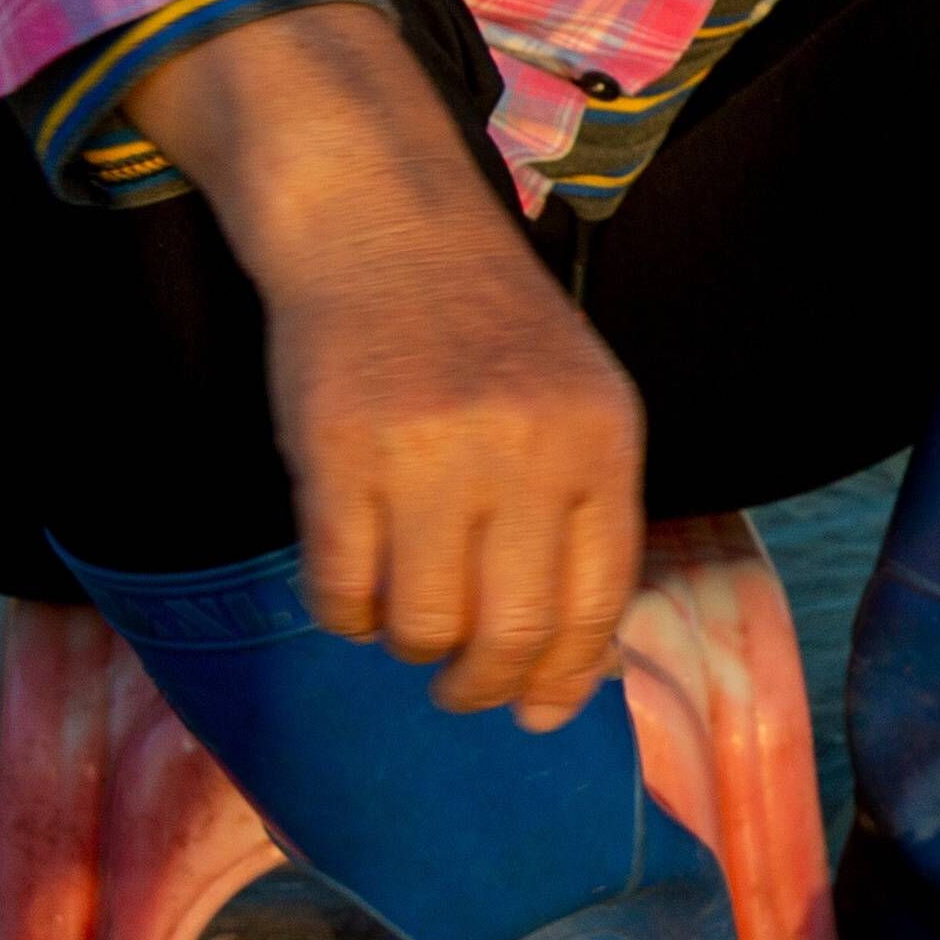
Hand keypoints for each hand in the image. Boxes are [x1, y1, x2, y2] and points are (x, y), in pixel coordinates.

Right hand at [122, 3, 641, 727]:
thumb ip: (583, 529)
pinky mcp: (338, 454)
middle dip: (481, 685)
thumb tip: (563, 689)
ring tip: (400, 613)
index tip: (534, 711)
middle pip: (511, 631)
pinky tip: (349, 587)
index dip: (564, 677)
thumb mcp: (574, 409)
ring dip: (407, 644)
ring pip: (422, 626)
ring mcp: (431, 452)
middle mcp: (528, 450)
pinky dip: (343, 613)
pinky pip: (342, 590)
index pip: (597, 603)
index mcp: (602, 443)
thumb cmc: (483, 337)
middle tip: (457, 686)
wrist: (385, 227)